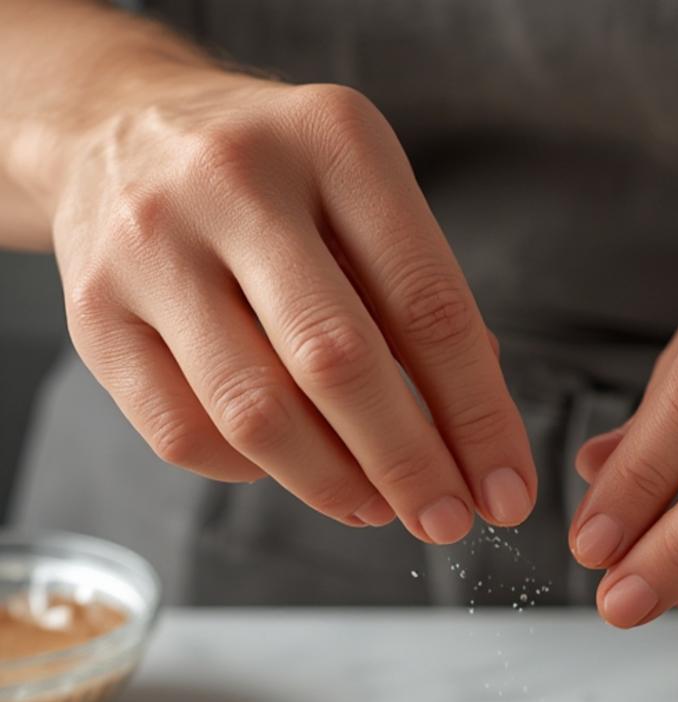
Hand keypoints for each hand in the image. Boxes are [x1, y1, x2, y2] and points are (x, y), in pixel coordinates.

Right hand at [50, 72, 534, 539]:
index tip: (507, 490)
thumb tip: (475, 437)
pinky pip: (186, 435)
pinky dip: (251, 474)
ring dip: (334, 484)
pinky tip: (290, 468)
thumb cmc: (272, 183)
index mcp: (330, 140)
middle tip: (448, 522)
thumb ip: (418, 298)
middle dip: (410, 465)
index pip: (427, 305)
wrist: (118, 128)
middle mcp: (234, 182)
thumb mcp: (360, 195)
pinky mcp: (94, 317)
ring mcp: (151, 249)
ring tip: (379, 509)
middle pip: (338, 363)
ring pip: (255, 413)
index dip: (478, 417)